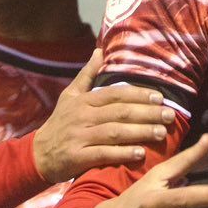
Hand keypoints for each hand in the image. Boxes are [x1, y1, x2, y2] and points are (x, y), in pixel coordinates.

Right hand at [32, 52, 171, 182]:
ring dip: (140, 132)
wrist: (39, 154)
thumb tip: (100, 50)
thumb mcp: (70, 96)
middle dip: (147, 113)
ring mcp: (80, 136)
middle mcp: (83, 116)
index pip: (115, 94)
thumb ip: (87, 75)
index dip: (138, 94)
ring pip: (114, 132)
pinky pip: (103, 154)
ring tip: (161, 133)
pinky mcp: (77, 156)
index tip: (160, 97)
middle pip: (119, 112)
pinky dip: (122, 154)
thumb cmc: (60, 123)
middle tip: (169, 115)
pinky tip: (140, 154)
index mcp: (84, 100)